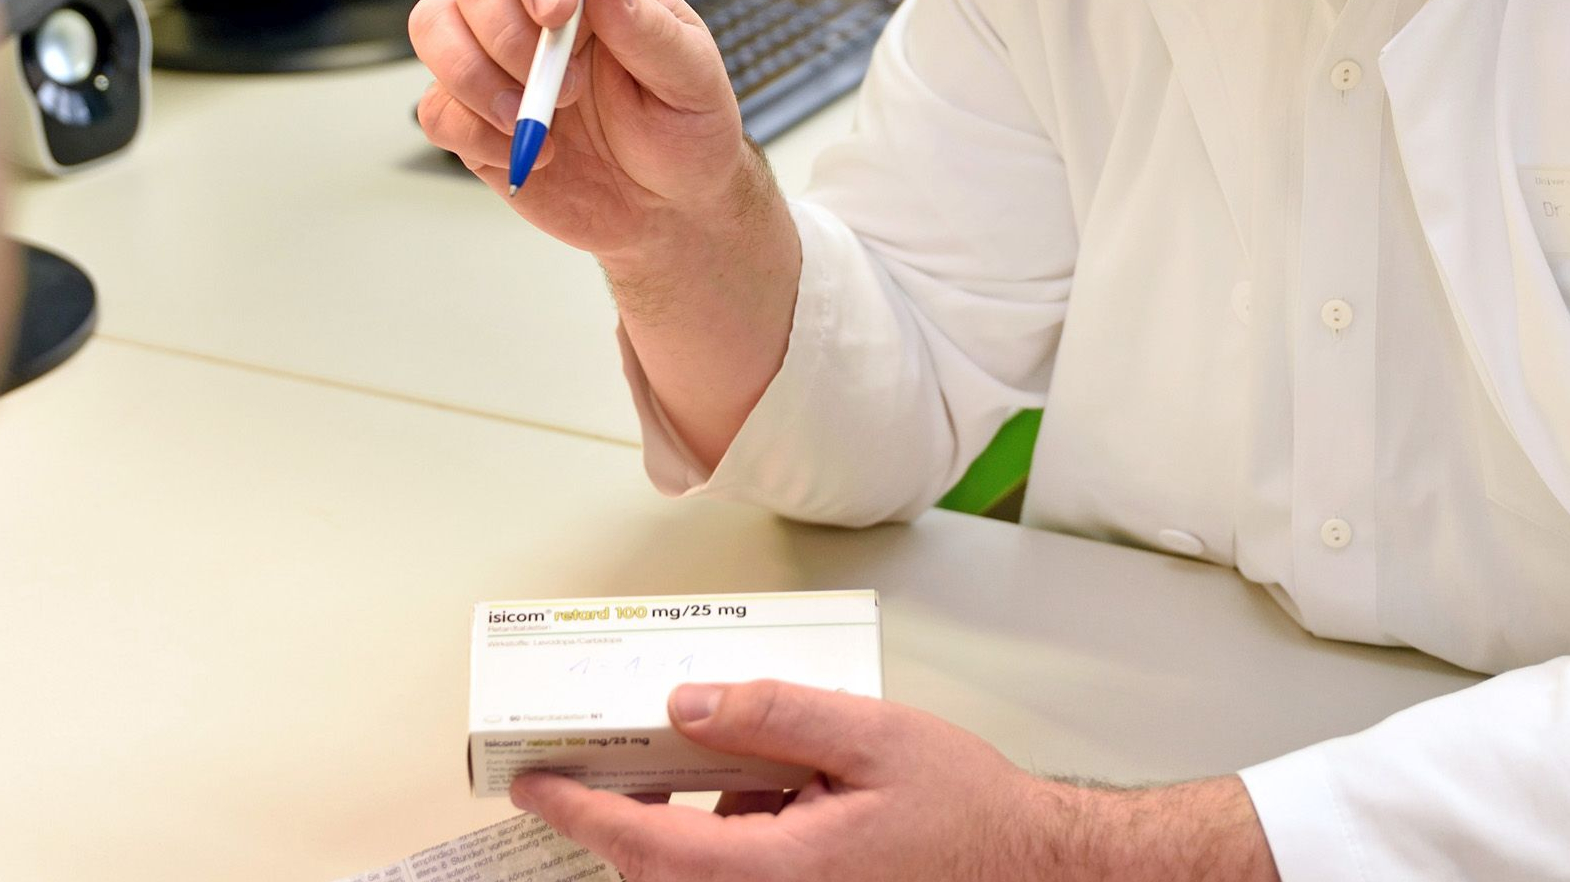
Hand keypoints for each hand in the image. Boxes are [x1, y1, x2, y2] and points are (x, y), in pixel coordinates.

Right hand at [410, 0, 749, 257]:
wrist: (667, 212)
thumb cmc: (685, 133)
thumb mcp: (692, 79)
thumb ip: (647, 27)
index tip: (560, 11)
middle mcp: (534, 14)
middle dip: (511, 36)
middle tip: (568, 88)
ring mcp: (497, 64)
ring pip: (435, 29)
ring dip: (478, 79)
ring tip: (534, 122)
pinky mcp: (474, 118)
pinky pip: (435, 108)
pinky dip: (475, 133)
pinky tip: (525, 152)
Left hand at [510, 682, 1277, 881]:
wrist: (1035, 869)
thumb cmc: (970, 814)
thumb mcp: (873, 736)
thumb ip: (776, 715)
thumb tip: (689, 703)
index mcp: (780, 871)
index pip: (647, 844)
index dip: (581, 810)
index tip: (534, 782)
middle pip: (661, 868)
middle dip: (633, 808)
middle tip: (617, 749)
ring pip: (697, 874)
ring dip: (691, 823)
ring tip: (735, 765)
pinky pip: (738, 878)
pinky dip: (733, 839)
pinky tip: (778, 798)